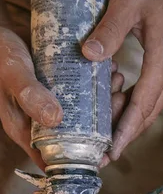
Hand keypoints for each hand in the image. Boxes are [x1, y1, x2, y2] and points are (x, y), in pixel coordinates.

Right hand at [0, 15, 125, 169]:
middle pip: (78, 138)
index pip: (57, 159)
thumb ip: (30, 95)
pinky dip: (99, 85)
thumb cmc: (0, 54)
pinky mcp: (61, 90)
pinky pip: (84, 95)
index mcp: (27, 131)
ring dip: (105, 103)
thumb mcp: (13, 74)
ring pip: (85, 116)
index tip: (105, 152)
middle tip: (119, 102)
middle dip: (103, 126)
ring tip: (118, 84)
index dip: (81, 161)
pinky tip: (110, 72)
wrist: (0, 32)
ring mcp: (53, 107)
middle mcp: (43, 123)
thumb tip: (55, 119)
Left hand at [83, 0, 162, 164]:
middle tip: (106, 154)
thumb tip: (89, 56)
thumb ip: (109, 30)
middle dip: (128, 136)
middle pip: (150, 113)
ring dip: (132, 121)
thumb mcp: (128, 0)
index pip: (143, 106)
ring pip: (153, 105)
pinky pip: (155, 91)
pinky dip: (138, 103)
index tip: (113, 152)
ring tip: (109, 135)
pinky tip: (120, 104)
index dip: (126, 131)